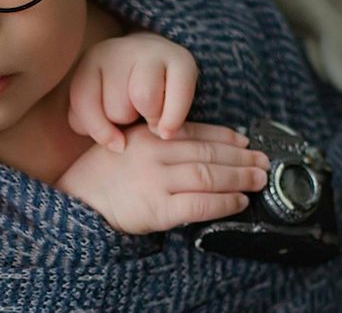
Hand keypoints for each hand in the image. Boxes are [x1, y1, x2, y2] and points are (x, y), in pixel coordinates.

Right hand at [55, 122, 269, 233]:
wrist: (79, 201)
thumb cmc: (103, 174)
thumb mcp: (126, 144)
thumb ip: (156, 141)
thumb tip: (199, 145)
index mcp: (148, 135)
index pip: (195, 132)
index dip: (225, 137)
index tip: (244, 141)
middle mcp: (155, 154)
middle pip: (208, 153)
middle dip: (240, 157)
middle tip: (262, 161)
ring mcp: (157, 182)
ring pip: (209, 176)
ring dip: (239, 178)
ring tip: (257, 179)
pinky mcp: (159, 210)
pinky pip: (200, 205)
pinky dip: (224, 203)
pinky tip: (238, 202)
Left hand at [68, 31, 198, 151]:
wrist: (154, 62)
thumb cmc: (119, 95)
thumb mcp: (95, 108)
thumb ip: (94, 127)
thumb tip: (119, 145)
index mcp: (91, 60)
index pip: (83, 100)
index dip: (97, 129)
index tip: (112, 140)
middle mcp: (118, 49)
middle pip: (117, 107)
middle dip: (125, 121)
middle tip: (132, 114)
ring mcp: (151, 51)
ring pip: (145, 100)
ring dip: (149, 120)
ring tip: (149, 115)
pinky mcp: (182, 59)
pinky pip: (178, 99)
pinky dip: (172, 120)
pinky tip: (167, 130)